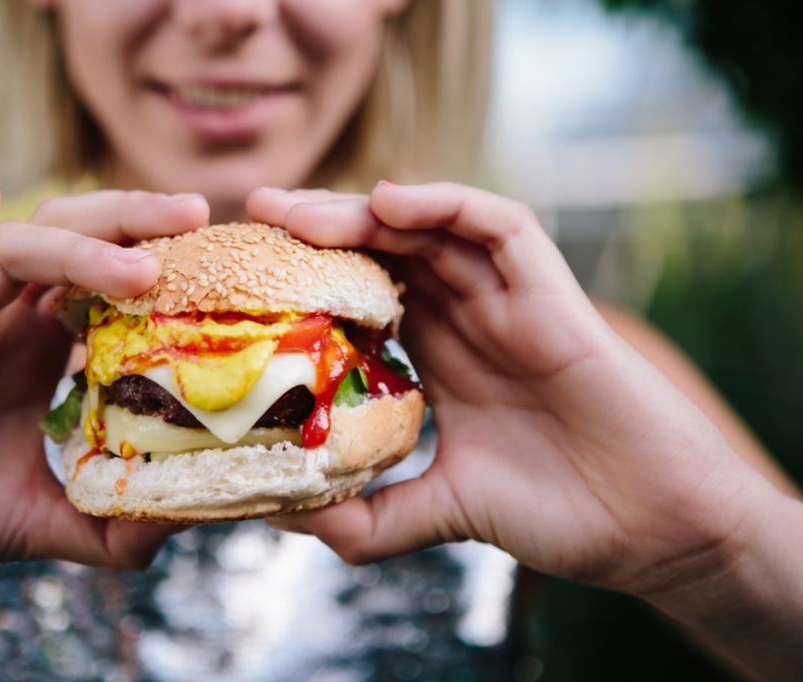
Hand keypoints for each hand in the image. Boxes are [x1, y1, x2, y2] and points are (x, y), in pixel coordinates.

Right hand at [0, 175, 208, 620]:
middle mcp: (4, 324)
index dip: (163, 259)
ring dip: (78, 247)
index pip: (111, 279)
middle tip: (197, 212)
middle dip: (134, 219)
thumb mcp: (50, 520)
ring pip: (13, 249)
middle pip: (74, 237)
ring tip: (140, 268)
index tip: (222, 256)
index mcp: (44, 352)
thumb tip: (192, 513)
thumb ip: (117, 519)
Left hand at [249, 182, 776, 596]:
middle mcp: (470, 319)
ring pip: (432, 229)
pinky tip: (390, 204)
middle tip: (255, 216)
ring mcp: (512, 303)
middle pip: (387, 250)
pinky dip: (447, 206)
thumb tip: (288, 520)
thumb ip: (373, 517)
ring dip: (366, 210)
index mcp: (441, 357)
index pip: (364, 295)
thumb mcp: (442, 511)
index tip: (247, 273)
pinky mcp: (555, 297)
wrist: (650, 528)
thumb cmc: (559, 512)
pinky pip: (501, 227)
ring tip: (298, 211)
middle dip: (321, 228)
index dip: (309, 276)